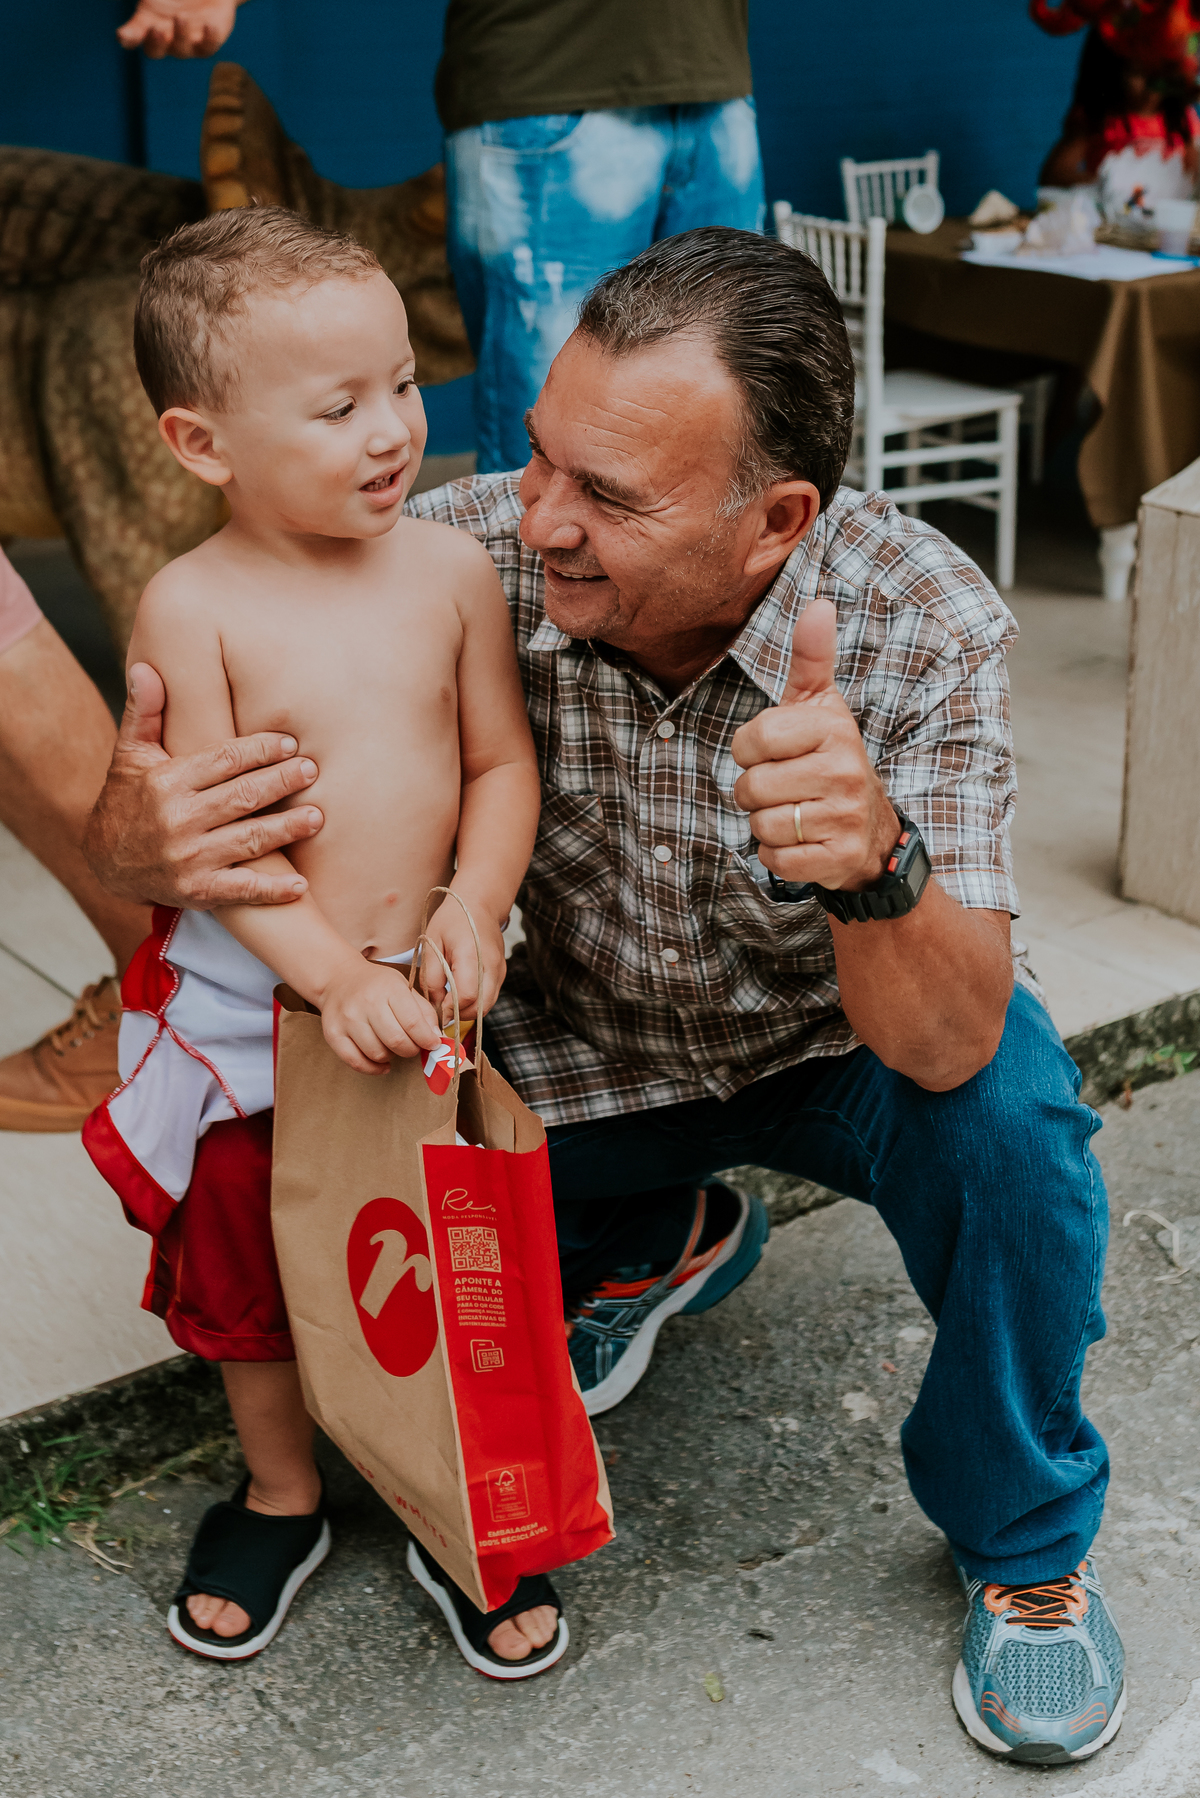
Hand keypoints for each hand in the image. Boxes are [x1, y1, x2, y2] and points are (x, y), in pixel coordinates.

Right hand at [84, 662, 325, 907]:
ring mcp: (188, 859)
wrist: (105, 862)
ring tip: (317, 816)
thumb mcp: (130, 754)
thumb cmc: (128, 799)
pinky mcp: (197, 891)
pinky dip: (272, 891)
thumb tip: (147, 667)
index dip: (259, 750)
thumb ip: (145, 712)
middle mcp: (178, 820)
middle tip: (312, 770)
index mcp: (166, 782)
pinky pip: (241, 891)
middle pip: (241, 797)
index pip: (222, 760)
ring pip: (248, 840)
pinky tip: (300, 884)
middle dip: (280, 782)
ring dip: (286, 829)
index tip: (289, 743)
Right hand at [117, 0, 237, 56]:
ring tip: (181, 16)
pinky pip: (209, 48)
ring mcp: (187, 44)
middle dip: (156, 42)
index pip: (132, 36)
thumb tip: (136, 9)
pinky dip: (210, 38)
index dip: (128, 38)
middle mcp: (165, 39)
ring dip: (181, 35)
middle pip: (155, 51)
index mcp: (147, 23)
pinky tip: (210, 24)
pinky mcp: (208, 44)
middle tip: (157, 29)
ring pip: (181, 50)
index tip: (123, 35)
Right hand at [318, 957, 441, 1075]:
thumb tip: (436, 1038)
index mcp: (389, 989)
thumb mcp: (403, 988)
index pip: (413, 1023)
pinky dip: (373, 1068)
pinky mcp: (333, 1034)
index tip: (433, 1044)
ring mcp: (347, 1019)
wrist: (339, 979)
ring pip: (378, 1054)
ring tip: (393, 1047)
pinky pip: (356, 1062)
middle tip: (413, 1046)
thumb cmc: (377, 986)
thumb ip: (423, 1012)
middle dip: (411, 1050)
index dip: (427, 1039)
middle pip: (396, 1041)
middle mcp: (366, 1003)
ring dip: (392, 1057)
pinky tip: (382, 1063)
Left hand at [420, 896, 506, 1020]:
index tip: (435, 1010)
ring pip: (487, 1006)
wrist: (479, 904)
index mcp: (472, 955)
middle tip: (442, 1010)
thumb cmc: (452, 921)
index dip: (450, 1009)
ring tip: (449, 1001)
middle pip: (481, 1007)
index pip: (466, 995)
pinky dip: (475, 1002)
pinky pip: (490, 998)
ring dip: (468, 1010)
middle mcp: (492, 965)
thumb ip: (432, 977)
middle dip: (460, 1015)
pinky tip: (460, 993)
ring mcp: (500, 970)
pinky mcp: (502, 974)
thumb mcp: (432, 944)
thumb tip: (437, 1004)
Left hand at [730, 599, 898, 891]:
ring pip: (761, 825)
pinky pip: (775, 861)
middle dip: (755, 793)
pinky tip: (800, 842)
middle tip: (784, 789)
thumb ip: (811, 659)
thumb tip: (816, 604)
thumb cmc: (831, 761)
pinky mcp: (837, 858)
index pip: (752, 740)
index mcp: (832, 728)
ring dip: (766, 825)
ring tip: (795, 813)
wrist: (872, 831)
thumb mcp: (821, 708)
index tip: (773, 754)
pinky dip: (776, 856)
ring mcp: (843, 816)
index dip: (749, 751)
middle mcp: (844, 770)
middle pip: (751, 787)